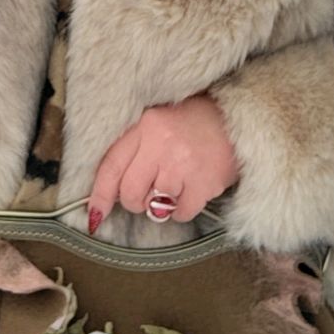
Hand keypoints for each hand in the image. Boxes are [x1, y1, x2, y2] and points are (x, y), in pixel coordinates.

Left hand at [87, 96, 239, 232]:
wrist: (238, 120)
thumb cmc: (194, 123)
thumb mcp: (158, 122)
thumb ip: (135, 148)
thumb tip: (111, 189)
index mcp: (146, 125)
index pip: (112, 165)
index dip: (100, 194)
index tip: (95, 213)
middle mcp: (161, 143)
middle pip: (130, 192)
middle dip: (134, 202)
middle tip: (146, 195)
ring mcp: (183, 164)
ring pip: (154, 206)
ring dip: (160, 205)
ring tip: (174, 187)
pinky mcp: (204, 183)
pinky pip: (181, 212)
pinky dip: (182, 210)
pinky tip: (189, 193)